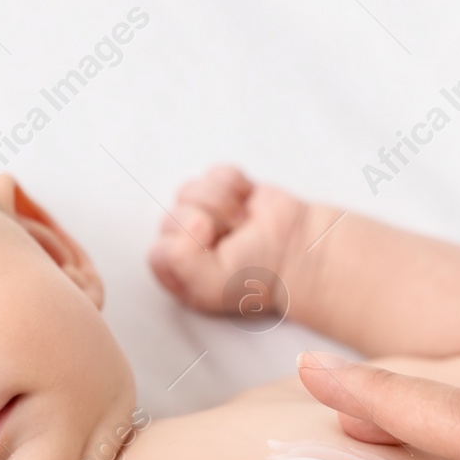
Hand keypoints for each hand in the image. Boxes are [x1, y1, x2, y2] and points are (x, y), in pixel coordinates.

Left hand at [148, 165, 330, 316]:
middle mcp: (186, 244)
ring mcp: (203, 214)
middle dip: (209, 223)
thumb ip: (178, 260)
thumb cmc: (258, 275)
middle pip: (173, 215)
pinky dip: (235, 186)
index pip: (160, 250)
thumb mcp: (209, 285)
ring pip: (190, 190)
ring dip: (223, 205)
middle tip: (234, 239)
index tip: (214, 251)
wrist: (299, 251)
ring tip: (242, 223)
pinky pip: (214, 174)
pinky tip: (248, 205)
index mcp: (178, 273)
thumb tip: (191, 219)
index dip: (186, 246)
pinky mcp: (223, 191)